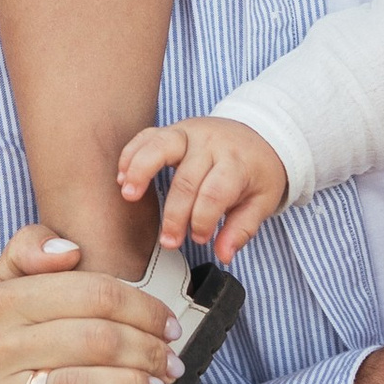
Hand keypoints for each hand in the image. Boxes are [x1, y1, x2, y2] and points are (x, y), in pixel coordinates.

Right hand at [118, 117, 289, 262]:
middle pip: (187, 178)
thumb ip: (242, 229)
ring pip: (161, 146)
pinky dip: (132, 153)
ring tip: (129, 194)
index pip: (215, 192)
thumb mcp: (261, 201)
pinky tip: (122, 175)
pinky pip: (149, 136)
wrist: (259, 134)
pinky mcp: (174, 129)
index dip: (203, 219)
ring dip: (141, 170)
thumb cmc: (256, 171)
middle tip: (169, 240)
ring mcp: (190, 133)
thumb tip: (224, 254)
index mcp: (236, 163)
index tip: (199, 238)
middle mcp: (211, 144)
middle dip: (175, 213)